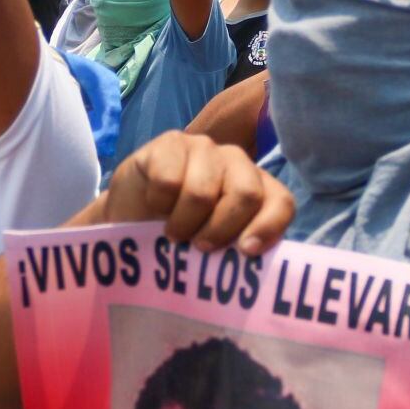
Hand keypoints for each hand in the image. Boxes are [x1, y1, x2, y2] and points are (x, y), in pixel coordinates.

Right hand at [95, 132, 294, 254]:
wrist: (128, 218)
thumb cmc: (179, 237)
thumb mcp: (213, 251)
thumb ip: (236, 252)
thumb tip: (252, 266)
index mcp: (257, 190)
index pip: (281, 202)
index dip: (267, 228)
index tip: (245, 251)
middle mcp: (237, 163)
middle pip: (246, 194)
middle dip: (220, 229)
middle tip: (198, 246)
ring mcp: (204, 148)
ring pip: (202, 193)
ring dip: (182, 222)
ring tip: (172, 232)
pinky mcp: (171, 142)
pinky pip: (168, 180)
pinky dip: (158, 203)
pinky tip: (155, 204)